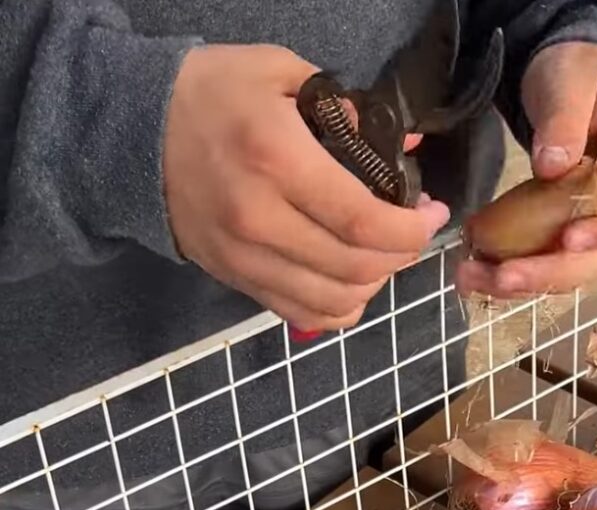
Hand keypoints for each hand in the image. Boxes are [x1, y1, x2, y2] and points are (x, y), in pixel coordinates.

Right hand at [163, 45, 448, 331]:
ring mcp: (242, 257)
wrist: (130, 130)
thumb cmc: (214, 94)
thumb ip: (349, 112)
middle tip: (412, 230)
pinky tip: (352, 284)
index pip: (362, 220)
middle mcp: (258, 219)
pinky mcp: (231, 278)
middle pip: (354, 268)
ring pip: (331, 301)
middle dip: (401, 255)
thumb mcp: (284, 76)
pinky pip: (298, 313)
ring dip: (374, 285)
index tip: (432, 214)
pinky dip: (337, 308)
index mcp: (277, 161)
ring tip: (384, 255)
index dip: (410, 229)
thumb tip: (404, 146)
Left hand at [456, 42, 596, 297]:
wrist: (579, 80)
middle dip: (550, 273)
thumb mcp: (572, 78)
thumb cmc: (583, 73)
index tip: (568, 241)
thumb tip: (553, 165)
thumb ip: (565, 118)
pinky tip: (481, 273)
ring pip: (576, 269)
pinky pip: (553, 262)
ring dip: (527, 282)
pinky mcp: (576, 233)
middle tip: (501, 277)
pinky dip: (519, 272)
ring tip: (474, 279)